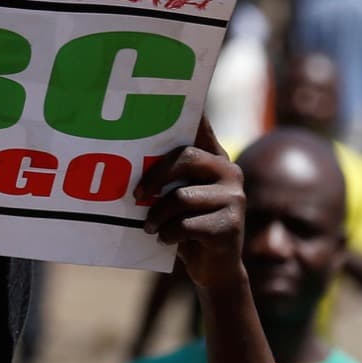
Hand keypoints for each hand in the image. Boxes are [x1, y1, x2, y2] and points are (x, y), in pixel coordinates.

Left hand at [135, 116, 245, 289]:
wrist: (216, 270)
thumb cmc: (188, 228)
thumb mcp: (178, 199)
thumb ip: (169, 179)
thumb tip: (127, 162)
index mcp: (215, 159)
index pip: (202, 128)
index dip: (191, 110)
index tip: (179, 92)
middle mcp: (230, 172)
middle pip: (185, 157)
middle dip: (155, 176)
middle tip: (137, 195)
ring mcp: (234, 198)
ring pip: (181, 197)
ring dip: (157, 215)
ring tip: (149, 227)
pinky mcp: (231, 225)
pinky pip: (186, 224)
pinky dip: (169, 234)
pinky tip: (166, 239)